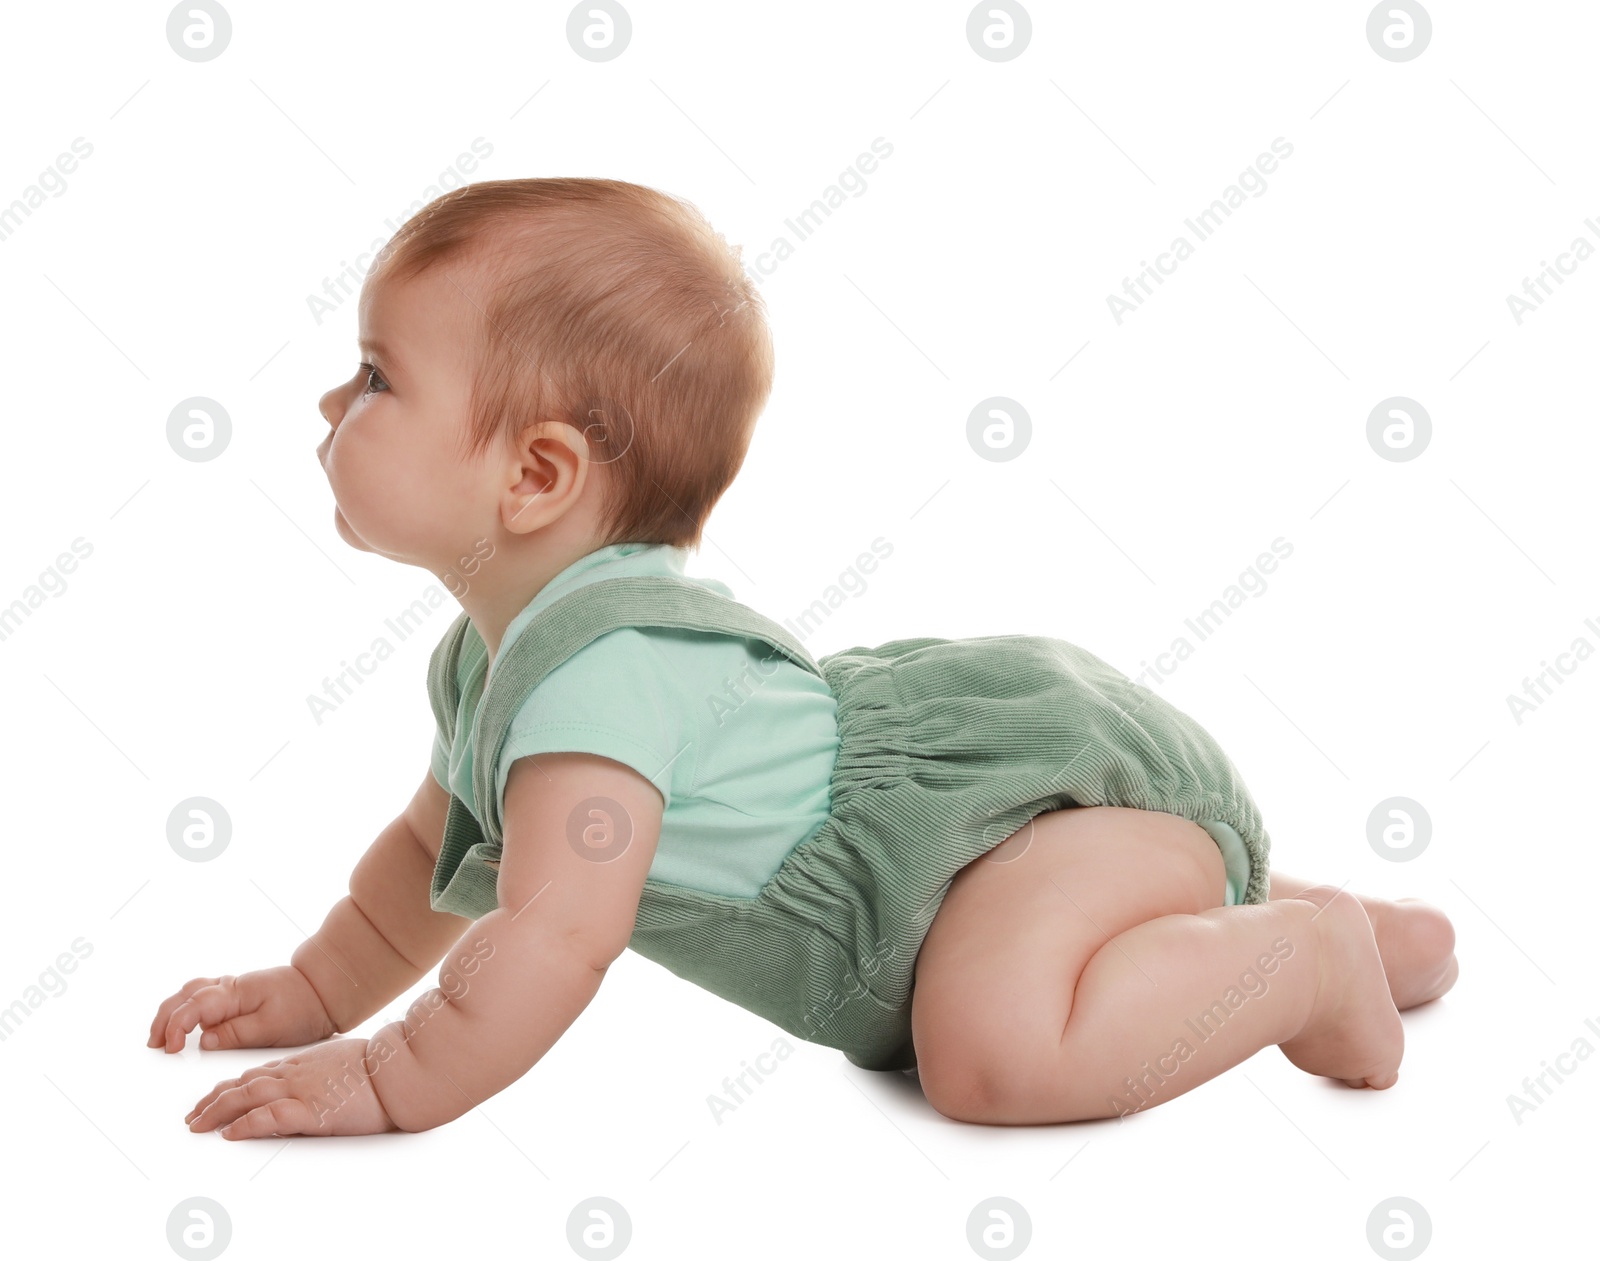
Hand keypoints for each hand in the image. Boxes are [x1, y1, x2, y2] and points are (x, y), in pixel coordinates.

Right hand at [147, 966, 336, 1053]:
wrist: (326, 989)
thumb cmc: (304, 1007)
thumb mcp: (272, 1027)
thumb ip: (236, 1033)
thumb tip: (205, 1040)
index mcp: (236, 993)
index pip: (193, 1008)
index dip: (176, 1028)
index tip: (171, 1049)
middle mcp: (230, 986)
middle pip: (185, 996)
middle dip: (164, 1019)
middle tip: (154, 1044)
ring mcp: (233, 988)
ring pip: (191, 992)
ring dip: (173, 1011)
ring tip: (161, 1035)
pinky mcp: (238, 994)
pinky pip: (204, 995)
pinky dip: (187, 1007)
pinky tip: (185, 1022)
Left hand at [185, 1037, 398, 1138]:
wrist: (400, 1068)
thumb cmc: (381, 1065)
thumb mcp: (345, 1061)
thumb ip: (324, 1070)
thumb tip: (318, 1080)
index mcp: (304, 1063)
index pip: (257, 1074)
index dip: (230, 1086)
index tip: (213, 1097)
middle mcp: (296, 1074)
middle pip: (243, 1084)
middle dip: (213, 1100)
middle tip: (193, 1116)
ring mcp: (302, 1090)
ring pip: (247, 1097)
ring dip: (217, 1111)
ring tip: (198, 1125)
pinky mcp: (312, 1111)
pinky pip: (269, 1116)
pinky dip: (245, 1124)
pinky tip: (230, 1133)